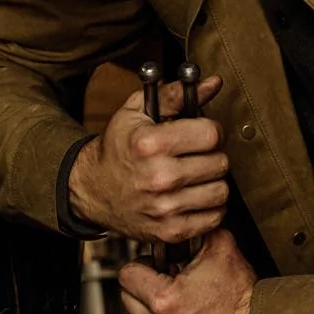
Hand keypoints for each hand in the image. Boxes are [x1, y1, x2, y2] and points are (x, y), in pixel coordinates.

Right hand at [68, 75, 228, 243]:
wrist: (92, 189)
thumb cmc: (117, 149)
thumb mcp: (137, 112)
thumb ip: (176, 95)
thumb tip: (213, 83)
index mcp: (151, 144)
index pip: (211, 134)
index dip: (211, 130)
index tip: (202, 134)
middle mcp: (159, 177)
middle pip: (220, 163)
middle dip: (212, 156)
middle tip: (196, 157)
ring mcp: (165, 208)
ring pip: (221, 191)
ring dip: (212, 183)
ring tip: (195, 177)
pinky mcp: (169, 230)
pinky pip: (213, 218)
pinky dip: (209, 208)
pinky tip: (193, 198)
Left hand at [120, 229, 255, 313]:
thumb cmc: (241, 295)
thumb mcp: (220, 248)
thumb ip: (194, 231)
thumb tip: (181, 225)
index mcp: (165, 299)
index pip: (126, 275)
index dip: (141, 266)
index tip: (153, 268)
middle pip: (126, 300)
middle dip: (143, 291)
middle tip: (165, 287)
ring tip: (169, 309)